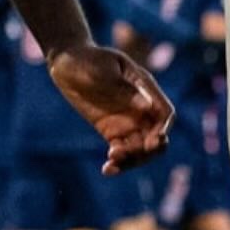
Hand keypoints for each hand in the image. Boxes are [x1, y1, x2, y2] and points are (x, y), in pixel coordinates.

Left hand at [47, 43, 173, 174]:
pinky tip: (107, 168)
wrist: (66, 63)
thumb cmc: (85, 60)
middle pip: (156, 135)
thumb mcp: (102, 72)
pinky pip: (121, 151)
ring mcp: (126, 120)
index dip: (164, 128)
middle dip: (149, 150)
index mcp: (144, 87)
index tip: (155, 141)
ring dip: (132, 159)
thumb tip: (146, 107)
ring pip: (140, 148)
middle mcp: (140, 106)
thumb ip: (123, 89)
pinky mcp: (111, 131)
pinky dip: (118, 162)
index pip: (164, 112)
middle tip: (129, 153)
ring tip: (112, 161)